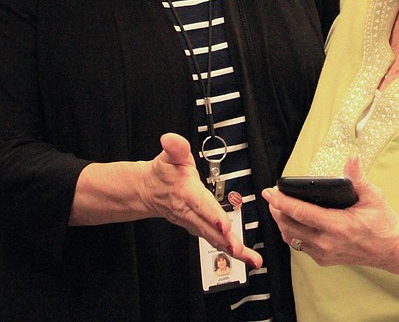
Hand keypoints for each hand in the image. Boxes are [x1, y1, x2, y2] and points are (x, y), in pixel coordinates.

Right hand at [143, 133, 261, 268]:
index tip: (225, 225)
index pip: (200, 205)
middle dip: (225, 240)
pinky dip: (229, 250)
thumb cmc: (162, 173)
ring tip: (250, 258)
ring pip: (213, 238)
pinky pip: (214, 241)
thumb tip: (171, 139)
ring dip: (231, 250)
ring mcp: (193, 223)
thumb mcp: (168, 156)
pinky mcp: (197, 229)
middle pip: (209, 228)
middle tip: (240, 248)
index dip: (213, 215)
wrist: (148, 191)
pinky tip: (245, 256)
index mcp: (186, 193)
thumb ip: (175, 148)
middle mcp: (189, 212)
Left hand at [263, 155, 398, 267]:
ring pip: (292, 238)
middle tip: (273, 196)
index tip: (270, 192)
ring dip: (282, 222)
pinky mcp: (324, 259)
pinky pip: (300, 246)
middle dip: (277, 210)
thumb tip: (351, 158)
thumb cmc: (384, 224)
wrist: (393, 251)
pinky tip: (293, 222)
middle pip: (289, 226)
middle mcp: (327, 243)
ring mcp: (324, 253)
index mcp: (337, 226)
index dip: (282, 201)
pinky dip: (292, 233)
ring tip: (279, 207)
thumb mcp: (374, 197)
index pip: (300, 213)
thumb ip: (358, 178)